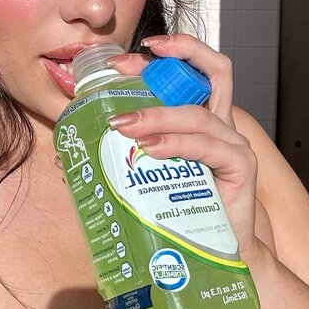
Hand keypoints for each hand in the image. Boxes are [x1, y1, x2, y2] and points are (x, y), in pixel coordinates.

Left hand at [105, 34, 259, 260]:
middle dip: (159, 69)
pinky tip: (151, 150)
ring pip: (197, 115)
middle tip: (118, 74)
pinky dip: (177, 144)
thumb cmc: (177, 213)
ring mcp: (233, 144)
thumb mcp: (146, 176)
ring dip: (157, 115)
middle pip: (205, 75)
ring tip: (124, 125)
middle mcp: (220, 125)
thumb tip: (67, 153)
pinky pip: (208, 147)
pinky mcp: (241, 167)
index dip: (165, 53)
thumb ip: (119, 158)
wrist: (210, 255)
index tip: (122, 60)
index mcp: (199, 119)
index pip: (190, 71)